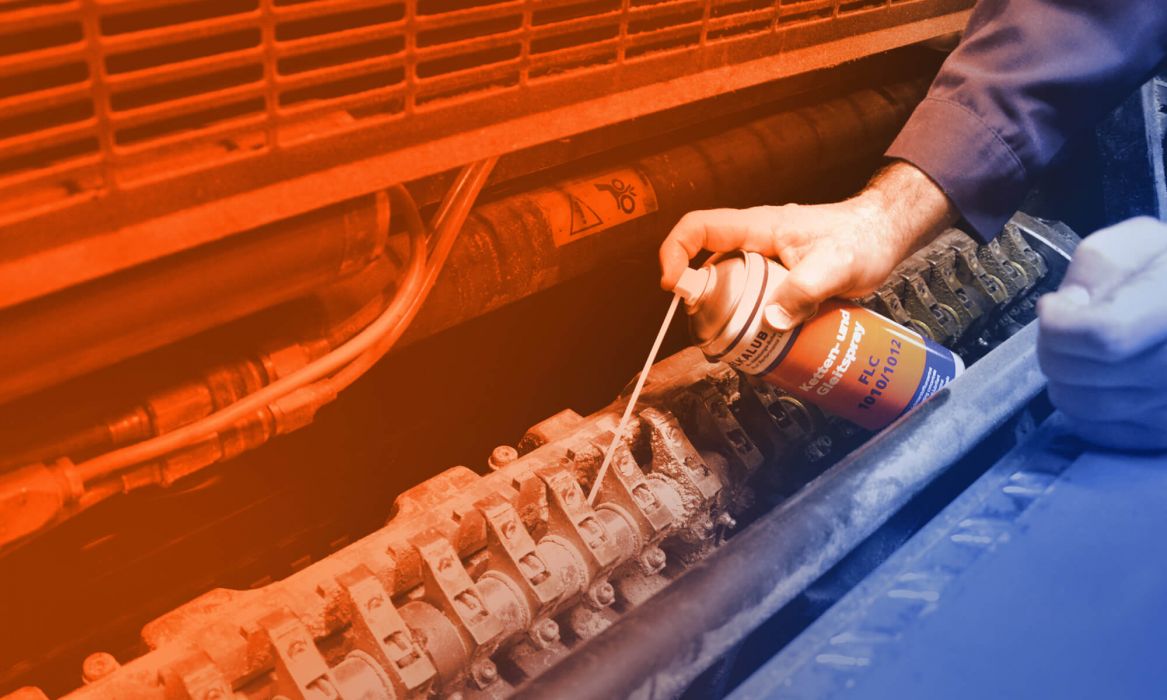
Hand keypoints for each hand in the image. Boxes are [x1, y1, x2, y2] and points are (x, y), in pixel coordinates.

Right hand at [659, 161, 956, 327]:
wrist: (883, 233)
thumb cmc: (862, 238)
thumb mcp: (837, 265)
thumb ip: (806, 290)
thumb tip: (772, 320)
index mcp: (758, 227)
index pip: (699, 227)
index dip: (675, 252)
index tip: (673, 285)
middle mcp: (754, 241)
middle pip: (706, 263)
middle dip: (699, 297)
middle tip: (711, 329)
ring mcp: (765, 259)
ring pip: (728, 284)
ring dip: (726, 312)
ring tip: (737, 341)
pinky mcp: (777, 277)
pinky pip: (751, 295)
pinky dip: (749, 317)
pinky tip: (764, 340)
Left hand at [1037, 217, 1166, 450]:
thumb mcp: (1139, 244)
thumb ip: (1098, 264)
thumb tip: (1068, 306)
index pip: (1103, 336)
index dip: (1060, 323)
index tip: (1054, 306)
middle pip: (1081, 374)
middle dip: (1053, 347)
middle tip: (1062, 329)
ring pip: (1080, 406)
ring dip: (1063, 378)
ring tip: (1079, 353)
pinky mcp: (1161, 433)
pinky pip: (1095, 430)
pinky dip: (1081, 406)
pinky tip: (1097, 379)